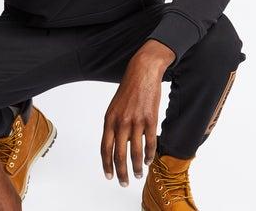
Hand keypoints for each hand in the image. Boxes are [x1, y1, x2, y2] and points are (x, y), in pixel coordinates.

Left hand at [100, 39, 174, 186]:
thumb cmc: (129, 88)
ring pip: (135, 152)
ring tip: (138, 175)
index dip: (107, 164)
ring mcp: (136, 121)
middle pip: (119, 154)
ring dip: (136, 167)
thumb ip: (114, 125)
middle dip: (121, 172)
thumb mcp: (115, 106)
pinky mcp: (150, 119)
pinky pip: (149, 142)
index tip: (109, 176)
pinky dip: (149, 154)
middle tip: (124, 182)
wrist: (143, 72)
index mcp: (109, 119)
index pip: (105, 148)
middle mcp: (121, 122)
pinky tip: (148, 160)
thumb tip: (117, 145)